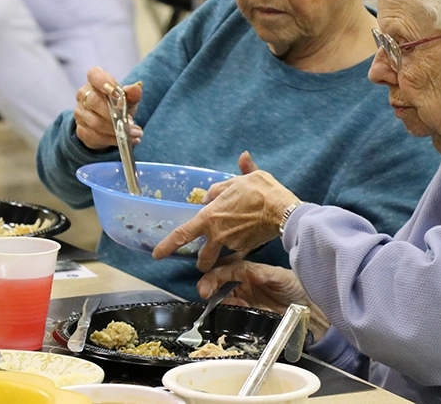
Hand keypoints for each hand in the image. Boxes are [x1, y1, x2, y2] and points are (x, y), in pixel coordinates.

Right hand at [75, 66, 142, 150]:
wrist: (108, 123)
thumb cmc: (117, 104)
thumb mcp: (127, 98)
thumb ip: (132, 94)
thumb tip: (137, 89)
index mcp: (94, 81)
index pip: (94, 75)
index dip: (103, 82)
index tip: (116, 92)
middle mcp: (83, 95)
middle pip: (94, 101)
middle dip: (114, 114)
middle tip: (131, 123)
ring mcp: (80, 113)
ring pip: (95, 122)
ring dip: (116, 130)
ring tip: (134, 134)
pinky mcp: (81, 130)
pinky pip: (95, 136)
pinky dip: (113, 140)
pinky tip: (126, 140)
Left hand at [152, 167, 298, 271]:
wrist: (282, 211)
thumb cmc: (261, 192)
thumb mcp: (241, 179)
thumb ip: (224, 185)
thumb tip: (214, 188)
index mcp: (210, 217)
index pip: (183, 234)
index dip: (168, 245)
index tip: (157, 254)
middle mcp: (218, 234)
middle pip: (203, 256)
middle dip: (201, 261)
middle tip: (202, 262)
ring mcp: (232, 243)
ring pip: (222, 251)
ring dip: (222, 252)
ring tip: (231, 243)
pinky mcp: (247, 248)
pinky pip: (239, 249)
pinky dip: (241, 244)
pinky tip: (249, 234)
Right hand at [198, 261, 330, 341]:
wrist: (311, 313)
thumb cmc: (299, 289)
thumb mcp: (283, 277)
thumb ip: (266, 274)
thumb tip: (252, 272)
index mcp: (254, 272)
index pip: (231, 269)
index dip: (218, 273)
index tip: (209, 279)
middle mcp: (248, 284)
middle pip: (223, 282)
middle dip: (210, 284)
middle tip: (203, 292)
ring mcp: (248, 300)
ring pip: (224, 297)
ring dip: (215, 298)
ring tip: (209, 300)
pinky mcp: (250, 316)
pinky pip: (233, 312)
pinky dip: (226, 311)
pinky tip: (223, 310)